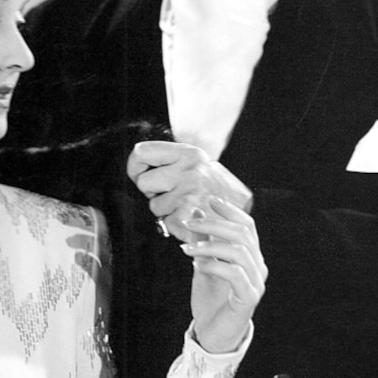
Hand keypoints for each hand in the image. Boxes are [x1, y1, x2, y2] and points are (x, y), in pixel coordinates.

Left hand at [126, 141, 252, 242]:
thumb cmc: (217, 190)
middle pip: (143, 182)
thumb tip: (139, 158)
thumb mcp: (199, 164)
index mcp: (189, 153)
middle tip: (169, 194)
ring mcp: (189, 194)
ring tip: (186, 207)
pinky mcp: (189, 217)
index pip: (142, 152)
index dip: (135, 166)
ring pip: (154, 206)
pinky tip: (191, 219)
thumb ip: (173, 160)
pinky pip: (166, 222)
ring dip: (165, 210)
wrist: (242, 217)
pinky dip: (175, 225)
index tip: (139, 174)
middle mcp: (189, 171)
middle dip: (151, 192)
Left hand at [182, 197, 266, 352]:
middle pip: (243, 234)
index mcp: (250, 256)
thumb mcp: (203, 263)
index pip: (247, 226)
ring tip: (188, 248)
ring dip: (210, 245)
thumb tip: (197, 211)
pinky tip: (197, 265)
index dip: (230, 210)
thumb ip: (203, 240)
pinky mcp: (248, 299)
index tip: (210, 201)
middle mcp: (258, 267)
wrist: (211, 333)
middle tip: (189, 223)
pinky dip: (214, 265)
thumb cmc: (211, 299)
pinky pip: (235, 274)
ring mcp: (256, 283)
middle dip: (214, 224)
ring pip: (239, 251)